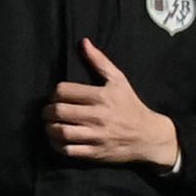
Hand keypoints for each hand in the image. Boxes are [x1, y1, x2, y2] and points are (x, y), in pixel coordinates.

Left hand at [46, 38, 180, 167]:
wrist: (148, 136)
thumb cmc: (130, 105)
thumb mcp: (119, 80)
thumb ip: (99, 61)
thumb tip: (83, 42)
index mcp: (101, 96)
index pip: (64, 91)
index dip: (54, 93)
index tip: (55, 96)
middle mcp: (97, 116)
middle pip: (60, 111)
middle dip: (47, 111)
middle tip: (47, 112)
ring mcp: (96, 136)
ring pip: (62, 132)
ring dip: (49, 128)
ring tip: (49, 125)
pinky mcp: (95, 153)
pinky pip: (69, 150)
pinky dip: (57, 145)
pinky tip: (56, 140)